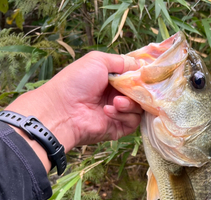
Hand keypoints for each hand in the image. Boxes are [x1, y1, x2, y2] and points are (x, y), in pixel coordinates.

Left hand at [6, 51, 142, 170]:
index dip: (142, 77)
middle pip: (141, 94)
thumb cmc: (77, 82)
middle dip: (138, 91)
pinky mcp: (119, 128)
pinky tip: (107, 111)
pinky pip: (133, 121)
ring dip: (129, 104)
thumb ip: (121, 61)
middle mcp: (116, 95)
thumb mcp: (98, 60)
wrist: (63, 110)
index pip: (136, 78)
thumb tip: (140, 65)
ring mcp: (119, 112)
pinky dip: (124, 115)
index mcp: (112, 80)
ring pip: (139, 108)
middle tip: (132, 89)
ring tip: (115, 102)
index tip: (147, 76)